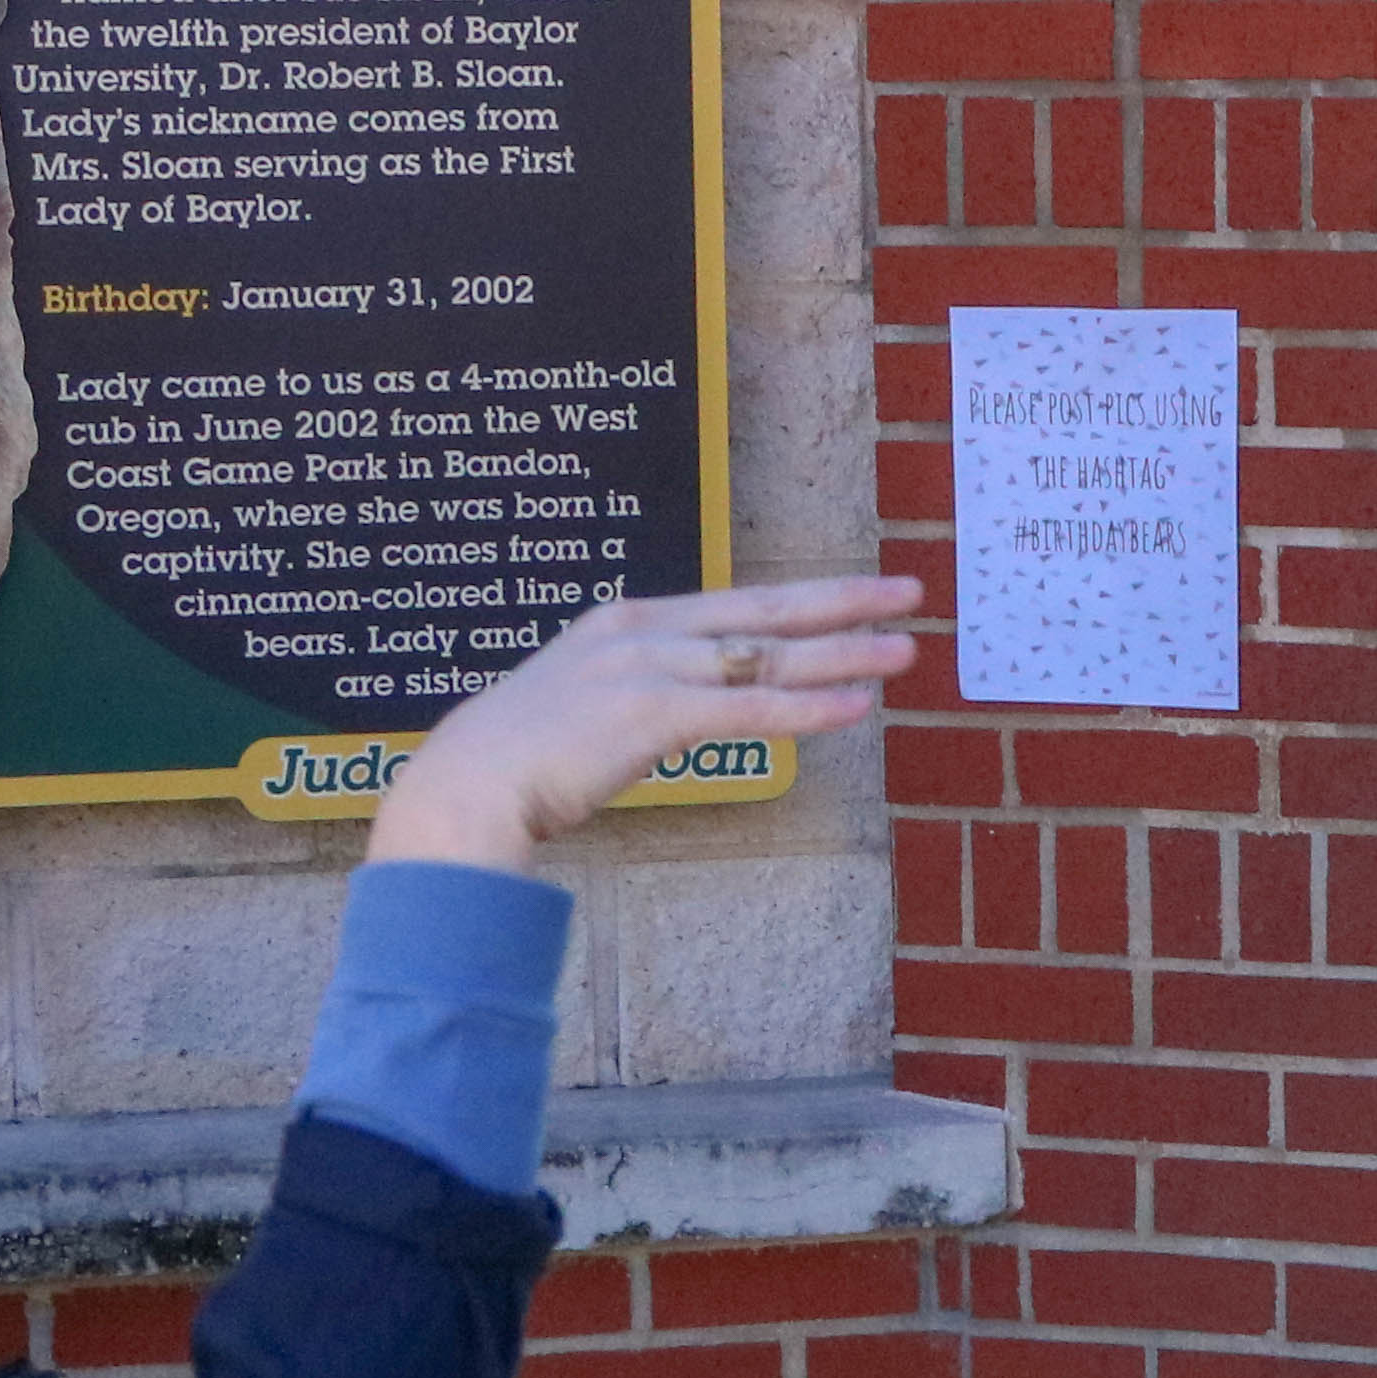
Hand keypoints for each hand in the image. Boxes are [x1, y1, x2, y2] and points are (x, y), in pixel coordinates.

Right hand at [368, 577, 922, 872]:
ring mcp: (648, 669)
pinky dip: (807, 708)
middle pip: (765, 612)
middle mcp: (644, 633)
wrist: (466, 787)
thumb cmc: (518, 760)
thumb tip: (680, 708)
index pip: (736, 605)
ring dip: (845, 655)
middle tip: (910, 590)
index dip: (803, 598)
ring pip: (768, 658)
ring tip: (905, 651)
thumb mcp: (583, 702)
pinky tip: (857, 708)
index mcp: (627, 623)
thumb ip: (638, 693)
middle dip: (844, 601)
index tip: (858, 592)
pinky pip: (749, 709)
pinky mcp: (652, 715)